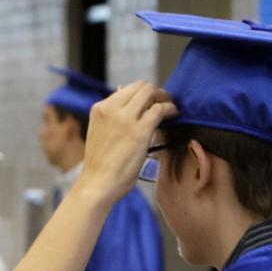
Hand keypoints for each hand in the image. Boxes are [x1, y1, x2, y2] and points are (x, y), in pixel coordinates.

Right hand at [78, 81, 176, 203]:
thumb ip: (112, 114)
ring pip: (151, 93)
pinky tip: (174, 115)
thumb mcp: (100, 131)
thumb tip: (122, 91)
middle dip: (156, 92)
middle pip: (141, 87)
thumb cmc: (100, 164)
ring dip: (165, 98)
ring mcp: (125, 118)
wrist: (98, 183)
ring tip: (171, 107)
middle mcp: (111, 108)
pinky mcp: (140, 130)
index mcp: (100, 108)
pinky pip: (160, 109)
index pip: (127, 88)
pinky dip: (170, 109)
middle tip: (165, 101)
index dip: (143, 93)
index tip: (152, 101)